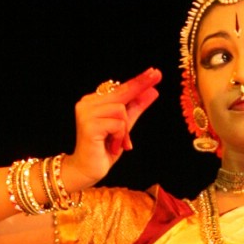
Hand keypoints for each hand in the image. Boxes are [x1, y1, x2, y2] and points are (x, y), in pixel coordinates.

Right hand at [71, 67, 160, 182]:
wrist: (87, 171)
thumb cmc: (104, 150)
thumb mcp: (124, 127)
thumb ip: (135, 109)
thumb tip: (152, 92)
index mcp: (94, 102)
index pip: (120, 89)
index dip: (137, 81)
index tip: (154, 72)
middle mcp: (87, 103)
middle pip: (121, 93)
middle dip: (140, 87)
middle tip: (157, 74)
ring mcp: (86, 113)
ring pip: (120, 110)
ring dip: (124, 131)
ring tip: (117, 144)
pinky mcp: (89, 125)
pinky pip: (117, 124)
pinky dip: (119, 137)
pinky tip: (111, 147)